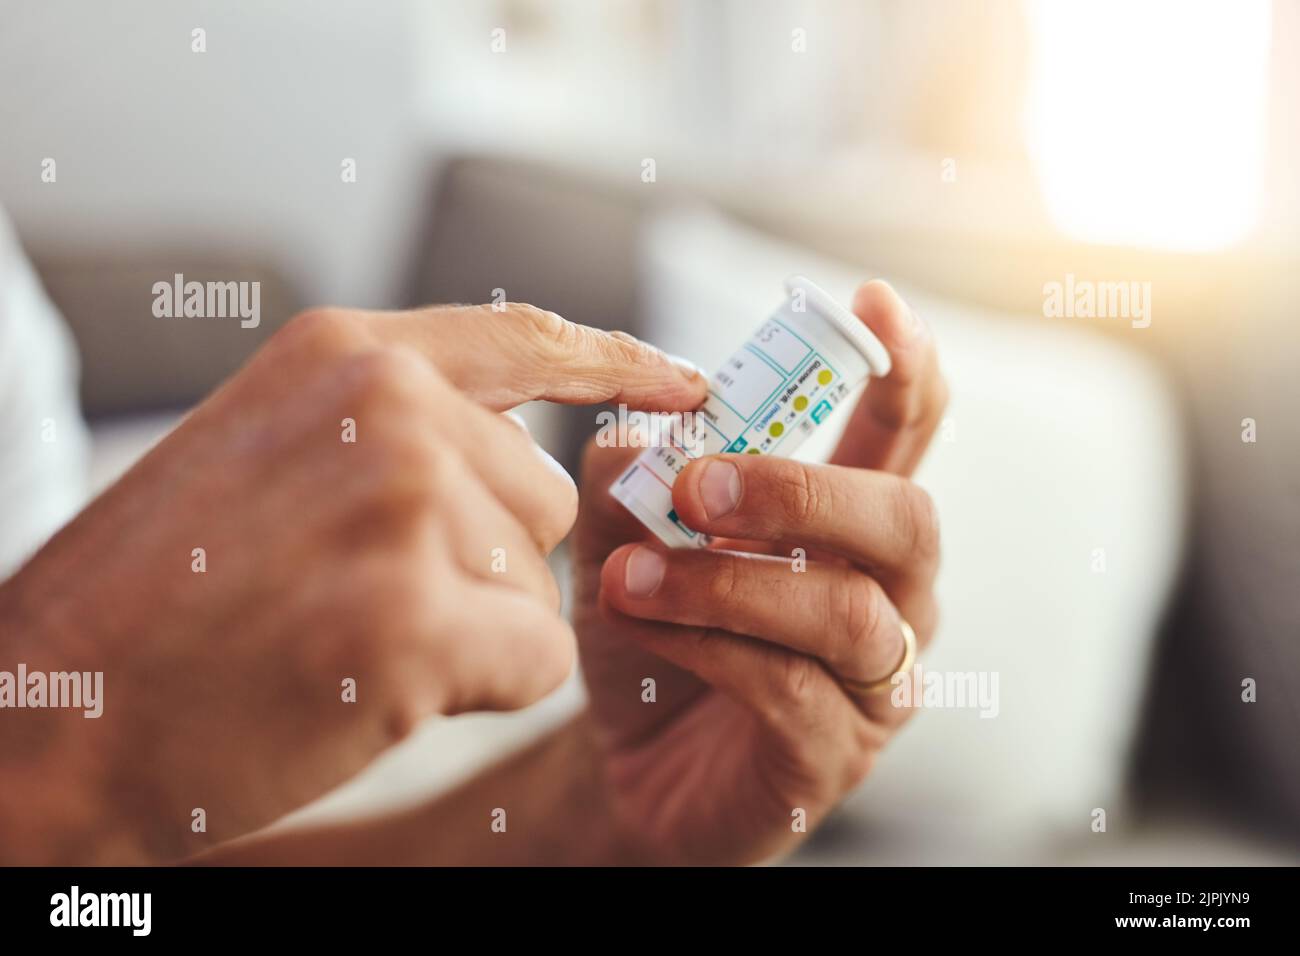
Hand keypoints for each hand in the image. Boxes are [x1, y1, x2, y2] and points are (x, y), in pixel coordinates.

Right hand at [0, 302, 705, 863]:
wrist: (56, 710)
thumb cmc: (169, 595)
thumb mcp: (273, 452)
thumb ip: (397, 429)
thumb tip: (524, 451)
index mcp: (347, 355)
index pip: (527, 340)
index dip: (619, 363)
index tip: (689, 384)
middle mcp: (388, 405)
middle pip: (544, 497)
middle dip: (486, 564)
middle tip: (360, 597)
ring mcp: (406, 504)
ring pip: (542, 584)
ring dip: (472, 629)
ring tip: (347, 635)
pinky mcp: (421, 617)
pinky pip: (537, 658)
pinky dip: (474, 690)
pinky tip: (369, 684)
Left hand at [573, 280, 947, 863]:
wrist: (623, 763)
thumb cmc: (650, 634)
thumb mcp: (627, 535)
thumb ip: (636, 470)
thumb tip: (646, 425)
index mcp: (852, 526)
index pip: (908, 434)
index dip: (906, 366)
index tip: (873, 302)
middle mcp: (889, 595)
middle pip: (907, 519)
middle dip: (804, 489)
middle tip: (702, 484)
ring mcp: (873, 681)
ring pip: (846, 612)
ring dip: (731, 579)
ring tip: (633, 571)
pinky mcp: (833, 755)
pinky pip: (792, 690)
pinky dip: (711, 646)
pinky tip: (646, 625)